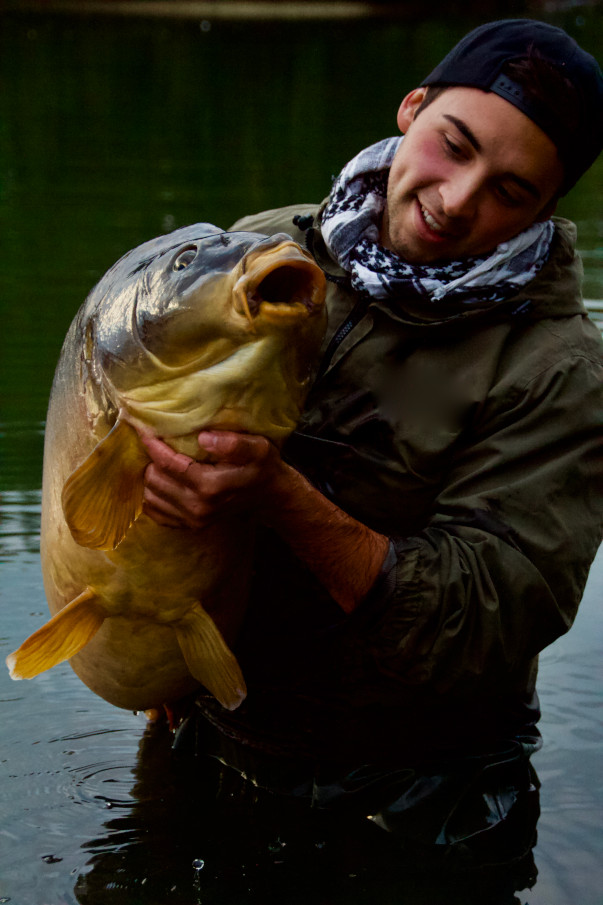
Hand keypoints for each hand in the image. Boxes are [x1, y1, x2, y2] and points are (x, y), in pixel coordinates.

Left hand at [141, 430, 281, 529]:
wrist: (270, 496)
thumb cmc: (262, 467)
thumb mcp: (258, 448)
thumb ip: (234, 444)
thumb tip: (202, 438)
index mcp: (210, 486)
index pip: (167, 464)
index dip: (152, 444)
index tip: (143, 427)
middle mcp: (197, 507)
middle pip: (153, 480)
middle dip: (151, 460)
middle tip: (156, 443)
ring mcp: (192, 520)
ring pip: (150, 497)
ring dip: (151, 477)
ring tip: (159, 460)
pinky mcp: (189, 526)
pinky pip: (155, 512)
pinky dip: (154, 495)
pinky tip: (163, 480)